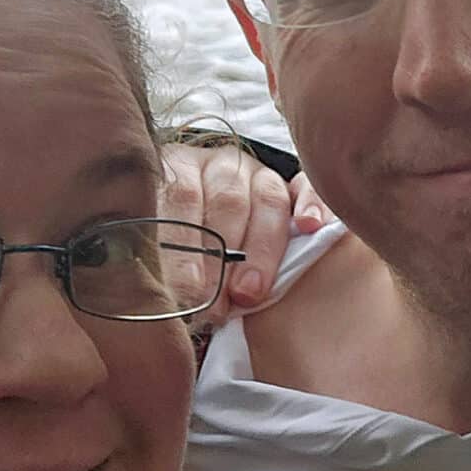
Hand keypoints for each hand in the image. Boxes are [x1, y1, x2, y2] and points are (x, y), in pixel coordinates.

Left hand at [160, 138, 333, 325]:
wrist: (210, 231)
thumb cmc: (176, 253)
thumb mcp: (160, 249)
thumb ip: (162, 265)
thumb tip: (161, 298)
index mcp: (179, 169)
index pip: (181, 198)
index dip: (183, 246)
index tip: (185, 292)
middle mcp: (220, 165)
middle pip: (226, 201)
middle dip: (221, 259)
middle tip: (216, 306)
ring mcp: (261, 172)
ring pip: (267, 198)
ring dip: (260, 250)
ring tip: (249, 293)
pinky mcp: (295, 184)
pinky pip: (308, 188)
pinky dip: (311, 205)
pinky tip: (309, 226)